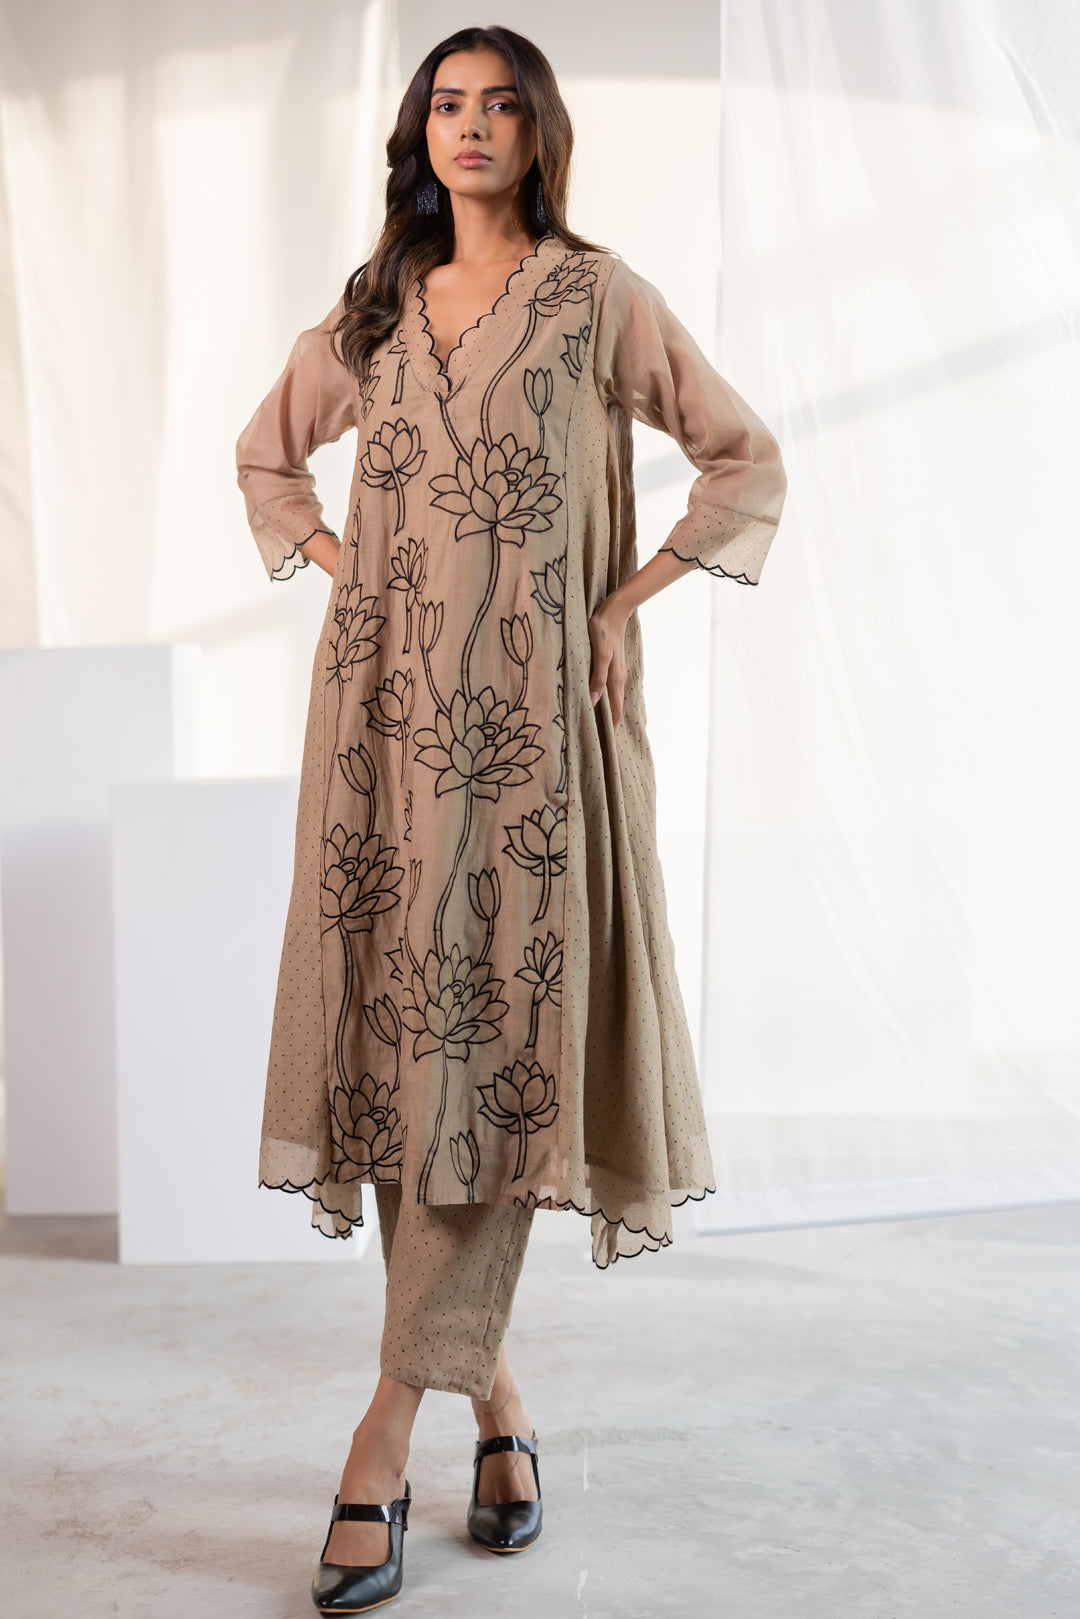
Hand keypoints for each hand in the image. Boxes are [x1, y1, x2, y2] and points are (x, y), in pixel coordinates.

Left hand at [587, 596, 629, 729]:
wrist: (615, 610)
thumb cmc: (603, 630)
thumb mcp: (599, 654)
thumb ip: (598, 677)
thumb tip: (595, 700)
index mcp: (615, 678)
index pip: (615, 707)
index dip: (611, 724)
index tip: (607, 740)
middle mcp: (619, 677)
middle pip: (616, 704)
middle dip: (610, 721)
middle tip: (603, 737)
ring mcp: (618, 669)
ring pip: (614, 695)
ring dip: (609, 709)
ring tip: (602, 722)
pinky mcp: (613, 663)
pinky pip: (611, 685)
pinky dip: (608, 696)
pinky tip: (602, 697)